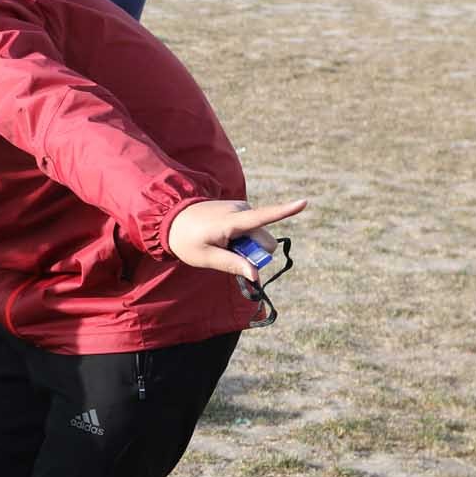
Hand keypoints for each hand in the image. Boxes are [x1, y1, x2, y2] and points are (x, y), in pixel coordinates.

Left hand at [166, 198, 306, 281]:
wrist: (169, 219)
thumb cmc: (186, 241)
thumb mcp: (205, 258)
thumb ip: (231, 264)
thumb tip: (256, 275)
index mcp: (232, 220)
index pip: (263, 216)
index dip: (286, 210)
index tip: (305, 201)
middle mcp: (241, 210)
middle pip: (266, 240)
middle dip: (256, 253)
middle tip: (231, 257)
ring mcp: (241, 207)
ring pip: (260, 235)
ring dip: (248, 246)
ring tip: (223, 245)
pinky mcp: (240, 208)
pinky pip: (252, 229)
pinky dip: (243, 238)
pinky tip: (225, 238)